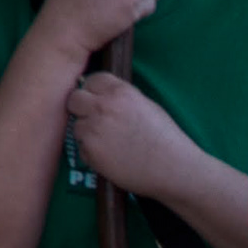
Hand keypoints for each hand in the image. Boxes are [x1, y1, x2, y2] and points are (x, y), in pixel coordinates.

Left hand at [66, 70, 203, 203]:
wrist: (173, 167)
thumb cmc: (166, 139)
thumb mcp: (148, 106)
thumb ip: (122, 98)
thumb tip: (103, 97)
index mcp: (120, 92)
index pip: (92, 80)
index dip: (95, 91)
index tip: (99, 100)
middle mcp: (103, 107)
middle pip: (75, 99)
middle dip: (82, 108)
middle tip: (95, 120)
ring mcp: (94, 129)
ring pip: (77, 125)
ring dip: (88, 133)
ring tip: (109, 143)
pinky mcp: (90, 151)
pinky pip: (81, 148)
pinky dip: (92, 153)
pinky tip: (111, 157)